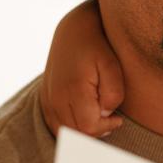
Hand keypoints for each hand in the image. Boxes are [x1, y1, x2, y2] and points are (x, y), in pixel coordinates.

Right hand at [40, 0, 125, 136]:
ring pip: (63, 132)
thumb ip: (113, 93)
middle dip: (96, 131)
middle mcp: (55, 97)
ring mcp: (47, 98)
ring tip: (99, 120)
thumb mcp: (112, 65)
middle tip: (111, 121)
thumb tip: (105, 114)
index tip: (118, 119)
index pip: (88, 128)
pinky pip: (54, 124)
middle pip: (75, 133)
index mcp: (72, 90)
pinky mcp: (44, 98)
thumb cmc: (97, 46)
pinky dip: (69, 129)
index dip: (106, 128)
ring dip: (82, 132)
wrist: (73, 29)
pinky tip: (85, 119)